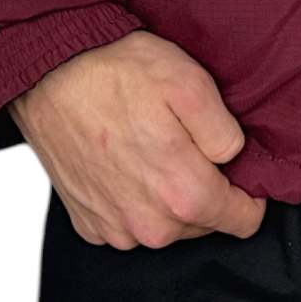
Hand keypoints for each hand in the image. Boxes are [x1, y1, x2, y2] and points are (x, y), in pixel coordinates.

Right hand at [8, 31, 265, 249]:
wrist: (50, 75)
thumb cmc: (119, 73)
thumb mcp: (191, 84)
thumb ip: (225, 132)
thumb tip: (237, 157)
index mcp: (182, 193)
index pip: (241, 219)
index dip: (250, 191)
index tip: (240, 164)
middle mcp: (149, 225)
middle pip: (204, 222)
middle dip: (207, 187)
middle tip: (190, 141)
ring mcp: (116, 228)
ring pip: (167, 225)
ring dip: (170, 194)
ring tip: (156, 144)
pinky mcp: (89, 223)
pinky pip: (131, 221)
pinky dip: (136, 198)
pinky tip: (128, 159)